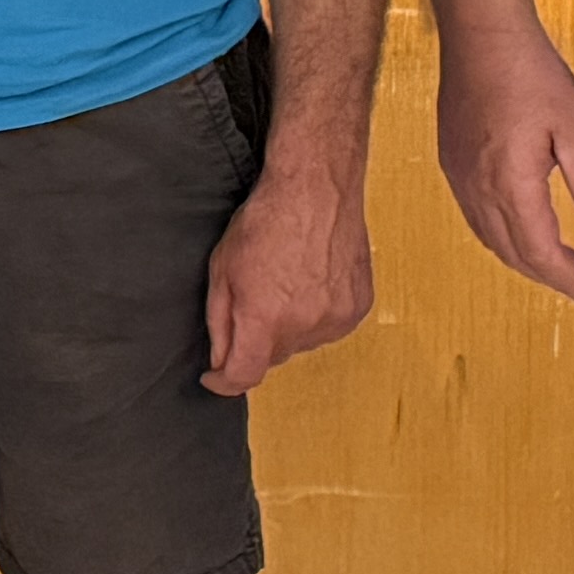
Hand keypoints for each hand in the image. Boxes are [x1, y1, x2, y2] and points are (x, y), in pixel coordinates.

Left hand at [203, 148, 373, 395]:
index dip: (224, 383)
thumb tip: (220, 361)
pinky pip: (329, 328)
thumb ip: (219, 323)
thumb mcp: (222, 270)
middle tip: (254, 300)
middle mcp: (304, 323)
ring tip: (286, 284)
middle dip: (256, 340)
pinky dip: (316, 317)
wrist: (316, 190)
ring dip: (289, 327)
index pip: (244, 376)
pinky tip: (309, 283)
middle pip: (273, 357)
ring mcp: (337, 317)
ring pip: (302, 344)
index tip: (214, 377)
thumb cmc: (265, 222)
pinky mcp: (358, 307)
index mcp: (265, 316)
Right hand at [434, 21, 573, 303]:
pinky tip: (519, 226)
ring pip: (489, 237)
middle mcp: (478, 188)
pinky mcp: (452, 161)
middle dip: (546, 274)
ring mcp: (459, 176)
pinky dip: (500, 234)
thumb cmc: (531, 74)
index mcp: (512, 184)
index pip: (540, 252)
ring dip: (522, 257)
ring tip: (555, 260)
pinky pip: (474, 215)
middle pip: (512, 253)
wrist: (481, 36)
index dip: (566, 279)